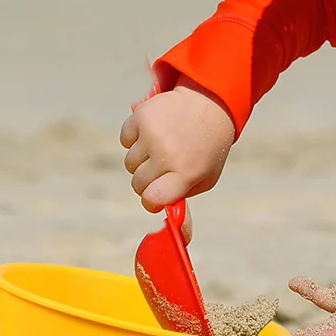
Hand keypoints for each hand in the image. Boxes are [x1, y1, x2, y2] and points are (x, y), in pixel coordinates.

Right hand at [119, 82, 235, 211]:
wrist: (210, 103)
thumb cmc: (206, 148)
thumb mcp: (205, 178)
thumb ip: (183, 201)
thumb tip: (176, 231)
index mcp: (186, 173)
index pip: (151, 199)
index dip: (151, 201)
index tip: (156, 196)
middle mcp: (167, 154)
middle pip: (137, 184)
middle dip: (147, 180)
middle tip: (165, 167)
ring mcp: (152, 134)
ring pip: (129, 163)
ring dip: (141, 159)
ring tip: (163, 146)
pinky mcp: (141, 116)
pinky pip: (125, 139)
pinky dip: (134, 137)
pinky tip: (155, 131)